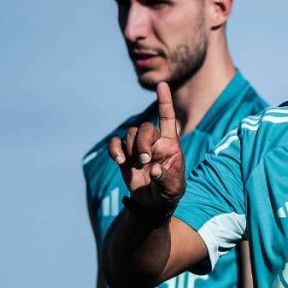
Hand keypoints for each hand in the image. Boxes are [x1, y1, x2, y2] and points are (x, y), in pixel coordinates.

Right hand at [108, 82, 185, 211]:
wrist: (154, 203)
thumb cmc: (169, 192)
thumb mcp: (173, 188)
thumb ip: (166, 178)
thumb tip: (155, 169)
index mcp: (171, 144)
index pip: (167, 118)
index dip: (164, 101)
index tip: (161, 84)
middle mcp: (155, 141)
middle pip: (145, 127)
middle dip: (142, 142)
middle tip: (144, 159)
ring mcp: (138, 147)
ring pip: (130, 134)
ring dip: (129, 148)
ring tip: (134, 164)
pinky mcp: (124, 155)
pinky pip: (115, 143)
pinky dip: (114, 149)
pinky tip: (118, 161)